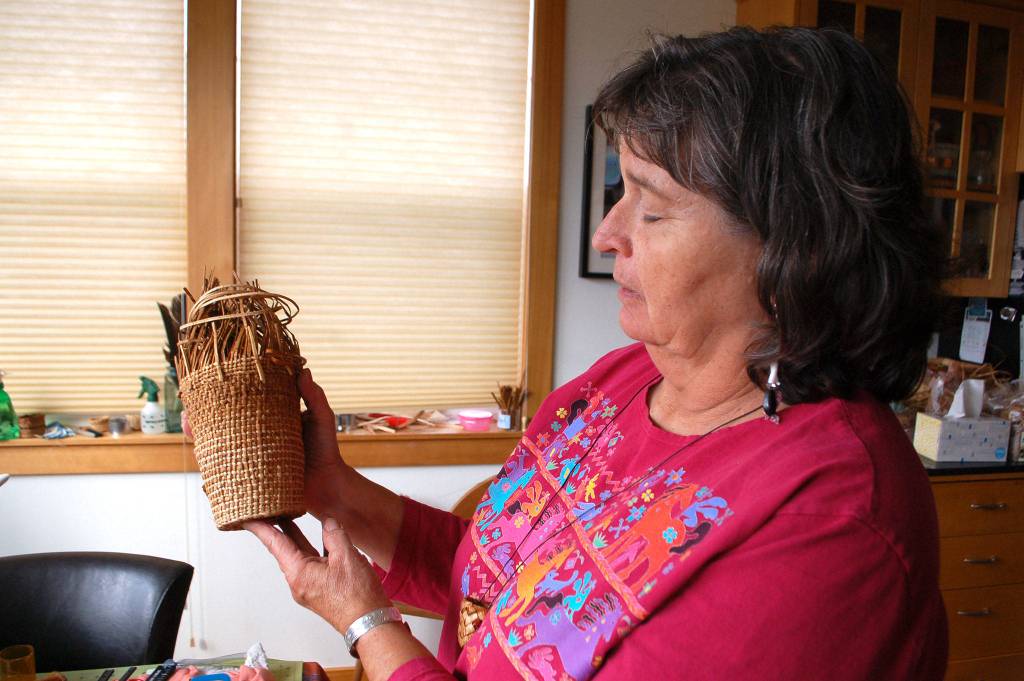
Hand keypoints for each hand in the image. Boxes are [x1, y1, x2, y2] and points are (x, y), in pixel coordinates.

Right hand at [183, 369, 345, 517]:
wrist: (329, 487)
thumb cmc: (327, 450)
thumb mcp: (322, 419)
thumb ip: (315, 397)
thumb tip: (303, 371)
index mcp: (270, 419)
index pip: (242, 403)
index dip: (223, 395)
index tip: (206, 385)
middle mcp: (257, 437)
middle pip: (223, 425)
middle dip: (202, 418)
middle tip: (189, 413)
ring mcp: (252, 457)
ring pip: (219, 447)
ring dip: (201, 440)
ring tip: (190, 430)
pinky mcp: (251, 478)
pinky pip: (226, 472)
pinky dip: (210, 467)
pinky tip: (200, 461)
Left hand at [245, 517, 391, 633]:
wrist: (368, 623)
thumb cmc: (357, 596)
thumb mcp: (347, 557)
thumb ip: (335, 535)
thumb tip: (328, 523)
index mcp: (299, 572)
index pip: (275, 543)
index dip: (262, 528)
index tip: (248, 517)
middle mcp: (299, 581)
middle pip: (285, 549)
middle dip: (278, 528)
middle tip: (269, 510)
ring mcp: (308, 586)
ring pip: (300, 555)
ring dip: (296, 537)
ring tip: (289, 517)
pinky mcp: (319, 589)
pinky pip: (312, 563)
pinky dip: (314, 548)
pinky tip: (322, 538)